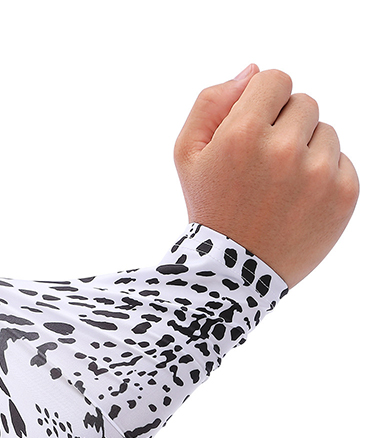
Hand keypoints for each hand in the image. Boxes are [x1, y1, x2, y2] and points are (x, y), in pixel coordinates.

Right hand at [174, 65, 358, 287]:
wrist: (232, 273)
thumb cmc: (209, 208)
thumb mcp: (187, 155)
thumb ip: (211, 103)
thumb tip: (255, 71)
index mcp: (243, 134)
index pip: (275, 79)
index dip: (261, 103)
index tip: (251, 132)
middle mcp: (283, 149)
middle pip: (304, 103)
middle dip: (284, 128)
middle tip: (261, 168)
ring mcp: (318, 173)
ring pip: (326, 131)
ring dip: (306, 151)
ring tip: (279, 188)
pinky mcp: (344, 194)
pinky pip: (343, 161)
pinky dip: (323, 177)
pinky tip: (296, 202)